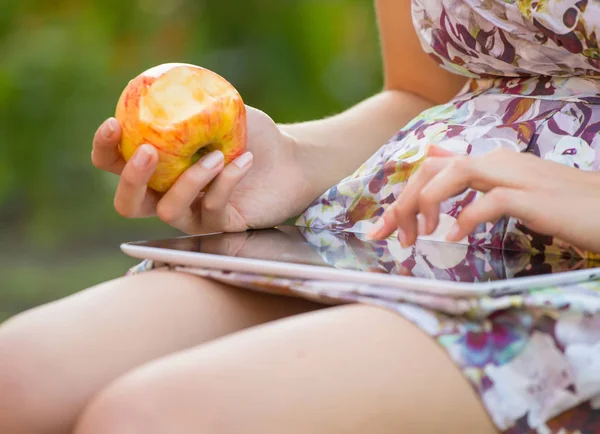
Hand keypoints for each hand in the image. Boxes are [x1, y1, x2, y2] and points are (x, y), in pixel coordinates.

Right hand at [91, 107, 313, 233]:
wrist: (291, 158)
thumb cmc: (253, 133)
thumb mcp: (220, 107)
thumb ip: (190, 100)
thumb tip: (161, 83)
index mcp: (159, 164)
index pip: (114, 163)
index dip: (104, 148)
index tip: (112, 123)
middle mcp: (169, 193)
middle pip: (127, 204)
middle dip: (131, 179)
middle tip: (148, 152)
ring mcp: (194, 213)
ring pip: (168, 210)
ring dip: (189, 180)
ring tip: (217, 155)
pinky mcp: (221, 225)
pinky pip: (212, 209)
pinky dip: (226, 182)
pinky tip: (245, 160)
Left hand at [369, 146, 599, 252]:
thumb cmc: (559, 204)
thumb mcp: (509, 188)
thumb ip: (473, 178)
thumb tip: (437, 159)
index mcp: (488, 162)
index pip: (430, 168)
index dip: (401, 196)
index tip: (385, 228)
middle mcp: (496, 162)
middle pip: (431, 170)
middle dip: (402, 202)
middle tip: (390, 236)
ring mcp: (514, 177)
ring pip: (453, 174)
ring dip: (426, 204)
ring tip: (420, 235)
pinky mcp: (532, 198)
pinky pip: (490, 201)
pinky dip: (466, 218)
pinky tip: (456, 237)